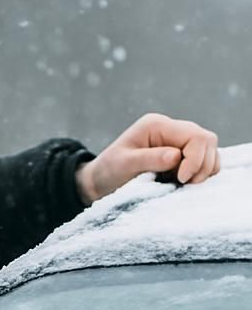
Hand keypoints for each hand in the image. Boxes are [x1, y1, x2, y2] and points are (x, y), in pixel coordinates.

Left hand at [76, 113, 219, 204]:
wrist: (100, 181)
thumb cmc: (108, 171)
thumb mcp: (124, 165)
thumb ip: (149, 159)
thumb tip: (176, 157)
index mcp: (157, 125)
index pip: (195, 136)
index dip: (195, 159)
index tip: (181, 179)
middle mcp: (171, 129)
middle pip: (207, 141)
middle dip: (202, 165)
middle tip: (184, 184)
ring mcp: (178, 141)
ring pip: (210, 151)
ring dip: (203, 170)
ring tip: (180, 184)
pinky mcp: (181, 154)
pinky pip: (204, 161)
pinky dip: (200, 173)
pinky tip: (181, 182)